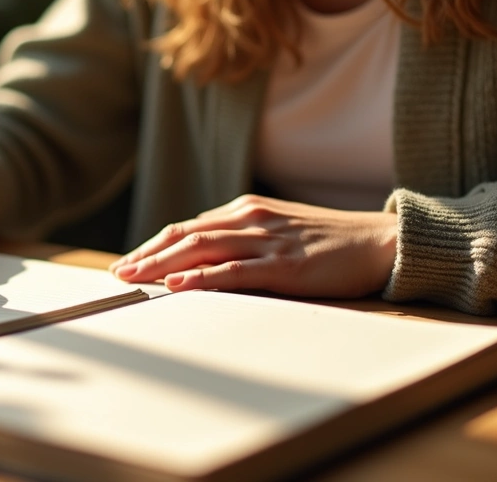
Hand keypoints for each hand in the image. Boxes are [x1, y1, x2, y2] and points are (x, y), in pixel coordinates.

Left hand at [108, 195, 397, 297]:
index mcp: (246, 210)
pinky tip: (179, 285)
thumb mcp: (277, 233)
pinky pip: (235, 270)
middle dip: (146, 255)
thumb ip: (242, 240)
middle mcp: (250, 219)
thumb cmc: (329, 242)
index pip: (187, 228)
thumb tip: (201, 261)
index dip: (153, 246)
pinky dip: (203, 277)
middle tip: (117, 274)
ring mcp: (267, 240)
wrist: (379, 242)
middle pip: (185, 235)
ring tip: (134, 278)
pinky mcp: (285, 264)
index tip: (127, 263)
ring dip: (162, 264)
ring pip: (202, 249)